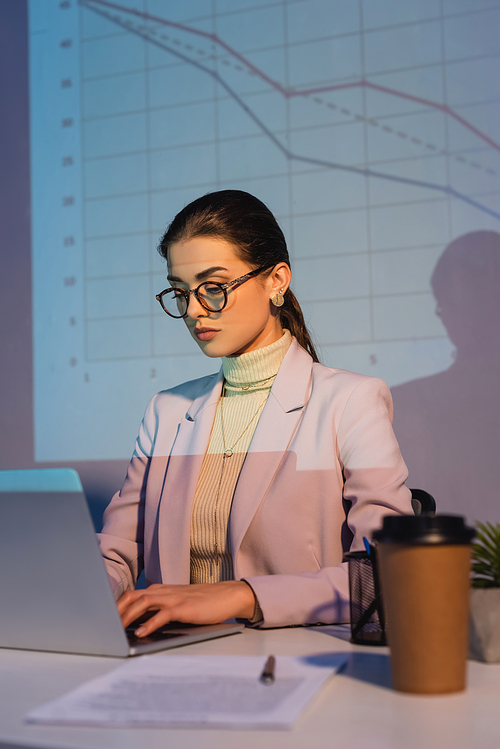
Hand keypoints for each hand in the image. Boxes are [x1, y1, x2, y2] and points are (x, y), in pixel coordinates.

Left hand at [117, 581, 256, 636]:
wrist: (227, 595)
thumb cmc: (202, 602)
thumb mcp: (177, 603)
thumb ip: (159, 609)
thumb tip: (138, 625)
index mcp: (160, 590)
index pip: (132, 595)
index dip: (116, 606)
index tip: (102, 619)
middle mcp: (164, 591)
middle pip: (132, 596)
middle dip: (116, 610)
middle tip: (103, 625)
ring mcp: (174, 597)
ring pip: (144, 602)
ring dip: (128, 616)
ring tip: (116, 630)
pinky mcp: (184, 607)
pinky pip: (163, 614)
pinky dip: (150, 623)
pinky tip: (142, 633)